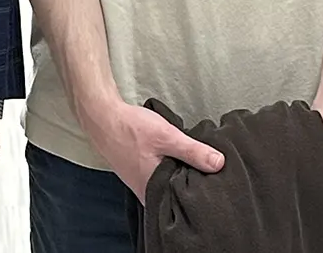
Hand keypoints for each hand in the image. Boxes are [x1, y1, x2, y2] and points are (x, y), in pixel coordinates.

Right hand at [83, 96, 223, 203]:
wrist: (102, 118)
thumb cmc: (131, 129)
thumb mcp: (167, 136)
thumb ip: (193, 151)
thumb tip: (219, 164)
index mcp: (154, 190)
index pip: (184, 203)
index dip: (200, 194)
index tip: (214, 184)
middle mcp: (147, 194)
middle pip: (177, 196)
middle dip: (191, 186)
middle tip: (208, 175)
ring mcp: (141, 186)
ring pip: (168, 188)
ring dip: (180, 179)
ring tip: (195, 167)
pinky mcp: (139, 176)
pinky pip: (160, 181)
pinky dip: (170, 173)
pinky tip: (176, 163)